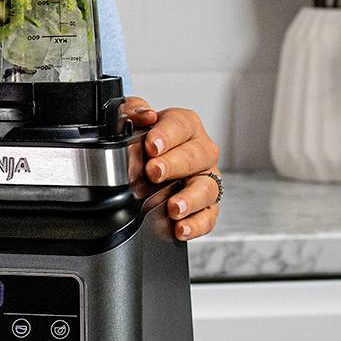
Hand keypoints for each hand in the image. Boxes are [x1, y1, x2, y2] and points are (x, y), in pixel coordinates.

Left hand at [120, 97, 221, 241]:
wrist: (143, 166)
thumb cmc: (143, 141)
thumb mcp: (131, 120)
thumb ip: (132, 111)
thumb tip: (143, 114)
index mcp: (185, 126)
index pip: (181, 125)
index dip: (166, 135)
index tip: (151, 145)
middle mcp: (200, 151)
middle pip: (197, 156)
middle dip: (175, 164)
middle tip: (154, 172)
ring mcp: (205, 179)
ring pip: (208, 188)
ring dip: (190, 199)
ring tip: (173, 207)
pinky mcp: (206, 206)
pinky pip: (208, 217)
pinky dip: (196, 224)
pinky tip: (180, 228)